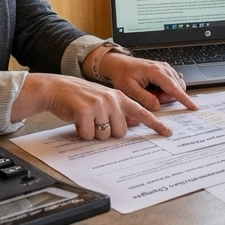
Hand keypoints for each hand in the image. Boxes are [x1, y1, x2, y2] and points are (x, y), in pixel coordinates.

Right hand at [11, 74, 173, 139]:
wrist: (57, 88)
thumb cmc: (80, 97)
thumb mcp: (104, 100)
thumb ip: (120, 110)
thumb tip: (135, 123)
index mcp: (119, 97)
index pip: (142, 113)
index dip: (155, 124)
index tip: (168, 133)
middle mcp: (112, 100)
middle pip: (121, 132)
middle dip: (108, 131)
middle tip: (96, 121)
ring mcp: (99, 105)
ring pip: (104, 135)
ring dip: (94, 132)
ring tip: (85, 119)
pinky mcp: (85, 112)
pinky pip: (88, 135)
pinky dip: (81, 133)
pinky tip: (77, 121)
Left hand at [96, 51, 198, 112]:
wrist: (118, 64)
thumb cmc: (122, 74)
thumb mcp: (129, 89)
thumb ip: (144, 98)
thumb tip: (157, 106)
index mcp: (155, 71)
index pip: (174, 87)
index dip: (184, 98)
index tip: (193, 106)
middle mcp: (163, 68)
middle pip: (177, 87)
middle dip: (168, 97)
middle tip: (151, 98)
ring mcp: (165, 68)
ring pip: (175, 86)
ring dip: (166, 94)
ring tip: (149, 93)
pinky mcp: (164, 70)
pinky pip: (172, 83)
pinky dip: (165, 90)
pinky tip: (153, 90)